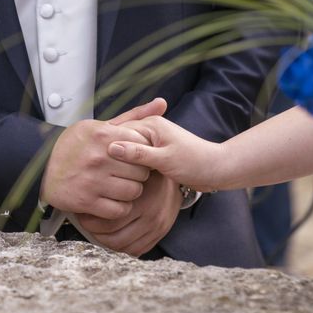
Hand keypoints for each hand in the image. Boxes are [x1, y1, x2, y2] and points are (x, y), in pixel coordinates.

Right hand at [41, 99, 166, 219]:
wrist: (41, 168)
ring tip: (120, 186)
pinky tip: (111, 200)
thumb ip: (133, 116)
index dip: (142, 153)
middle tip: (127, 174)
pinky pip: (119, 210)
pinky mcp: (86, 201)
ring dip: (130, 192)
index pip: (142, 146)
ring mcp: (92, 181)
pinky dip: (119, 208)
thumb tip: (163, 103)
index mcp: (103, 135)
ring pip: (133, 192)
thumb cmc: (75, 145)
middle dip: (138, 174)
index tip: (135, 157)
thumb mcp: (100, 125)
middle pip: (141, 172)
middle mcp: (99, 157)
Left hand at [75, 172, 182, 255]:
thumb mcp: (132, 164)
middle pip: (114, 238)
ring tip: (97, 229)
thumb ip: (115, 168)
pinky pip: (137, 249)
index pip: (108, 223)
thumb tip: (93, 166)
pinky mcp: (161, 233)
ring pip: (124, 246)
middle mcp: (150, 216)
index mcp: (141, 200)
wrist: (176, 172)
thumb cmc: (147, 167)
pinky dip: (123, 246)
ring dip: (107, 241)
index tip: (82, 213)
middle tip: (86, 223)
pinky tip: (114, 234)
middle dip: (95, 233)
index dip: (90, 221)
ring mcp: (157, 227)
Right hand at [108, 115, 222, 190]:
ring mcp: (149, 144)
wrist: (216, 169)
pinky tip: (119, 187)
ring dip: (118, 168)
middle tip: (100, 174)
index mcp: (150, 125)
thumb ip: (140, 154)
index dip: (107, 147)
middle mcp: (148, 131)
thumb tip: (113, 149)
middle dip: (110, 158)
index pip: (119, 132)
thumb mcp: (166, 160)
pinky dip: (126, 173)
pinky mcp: (153, 156)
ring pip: (124, 155)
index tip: (96, 162)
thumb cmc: (196, 162)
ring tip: (110, 182)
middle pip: (119, 142)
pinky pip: (133, 163)